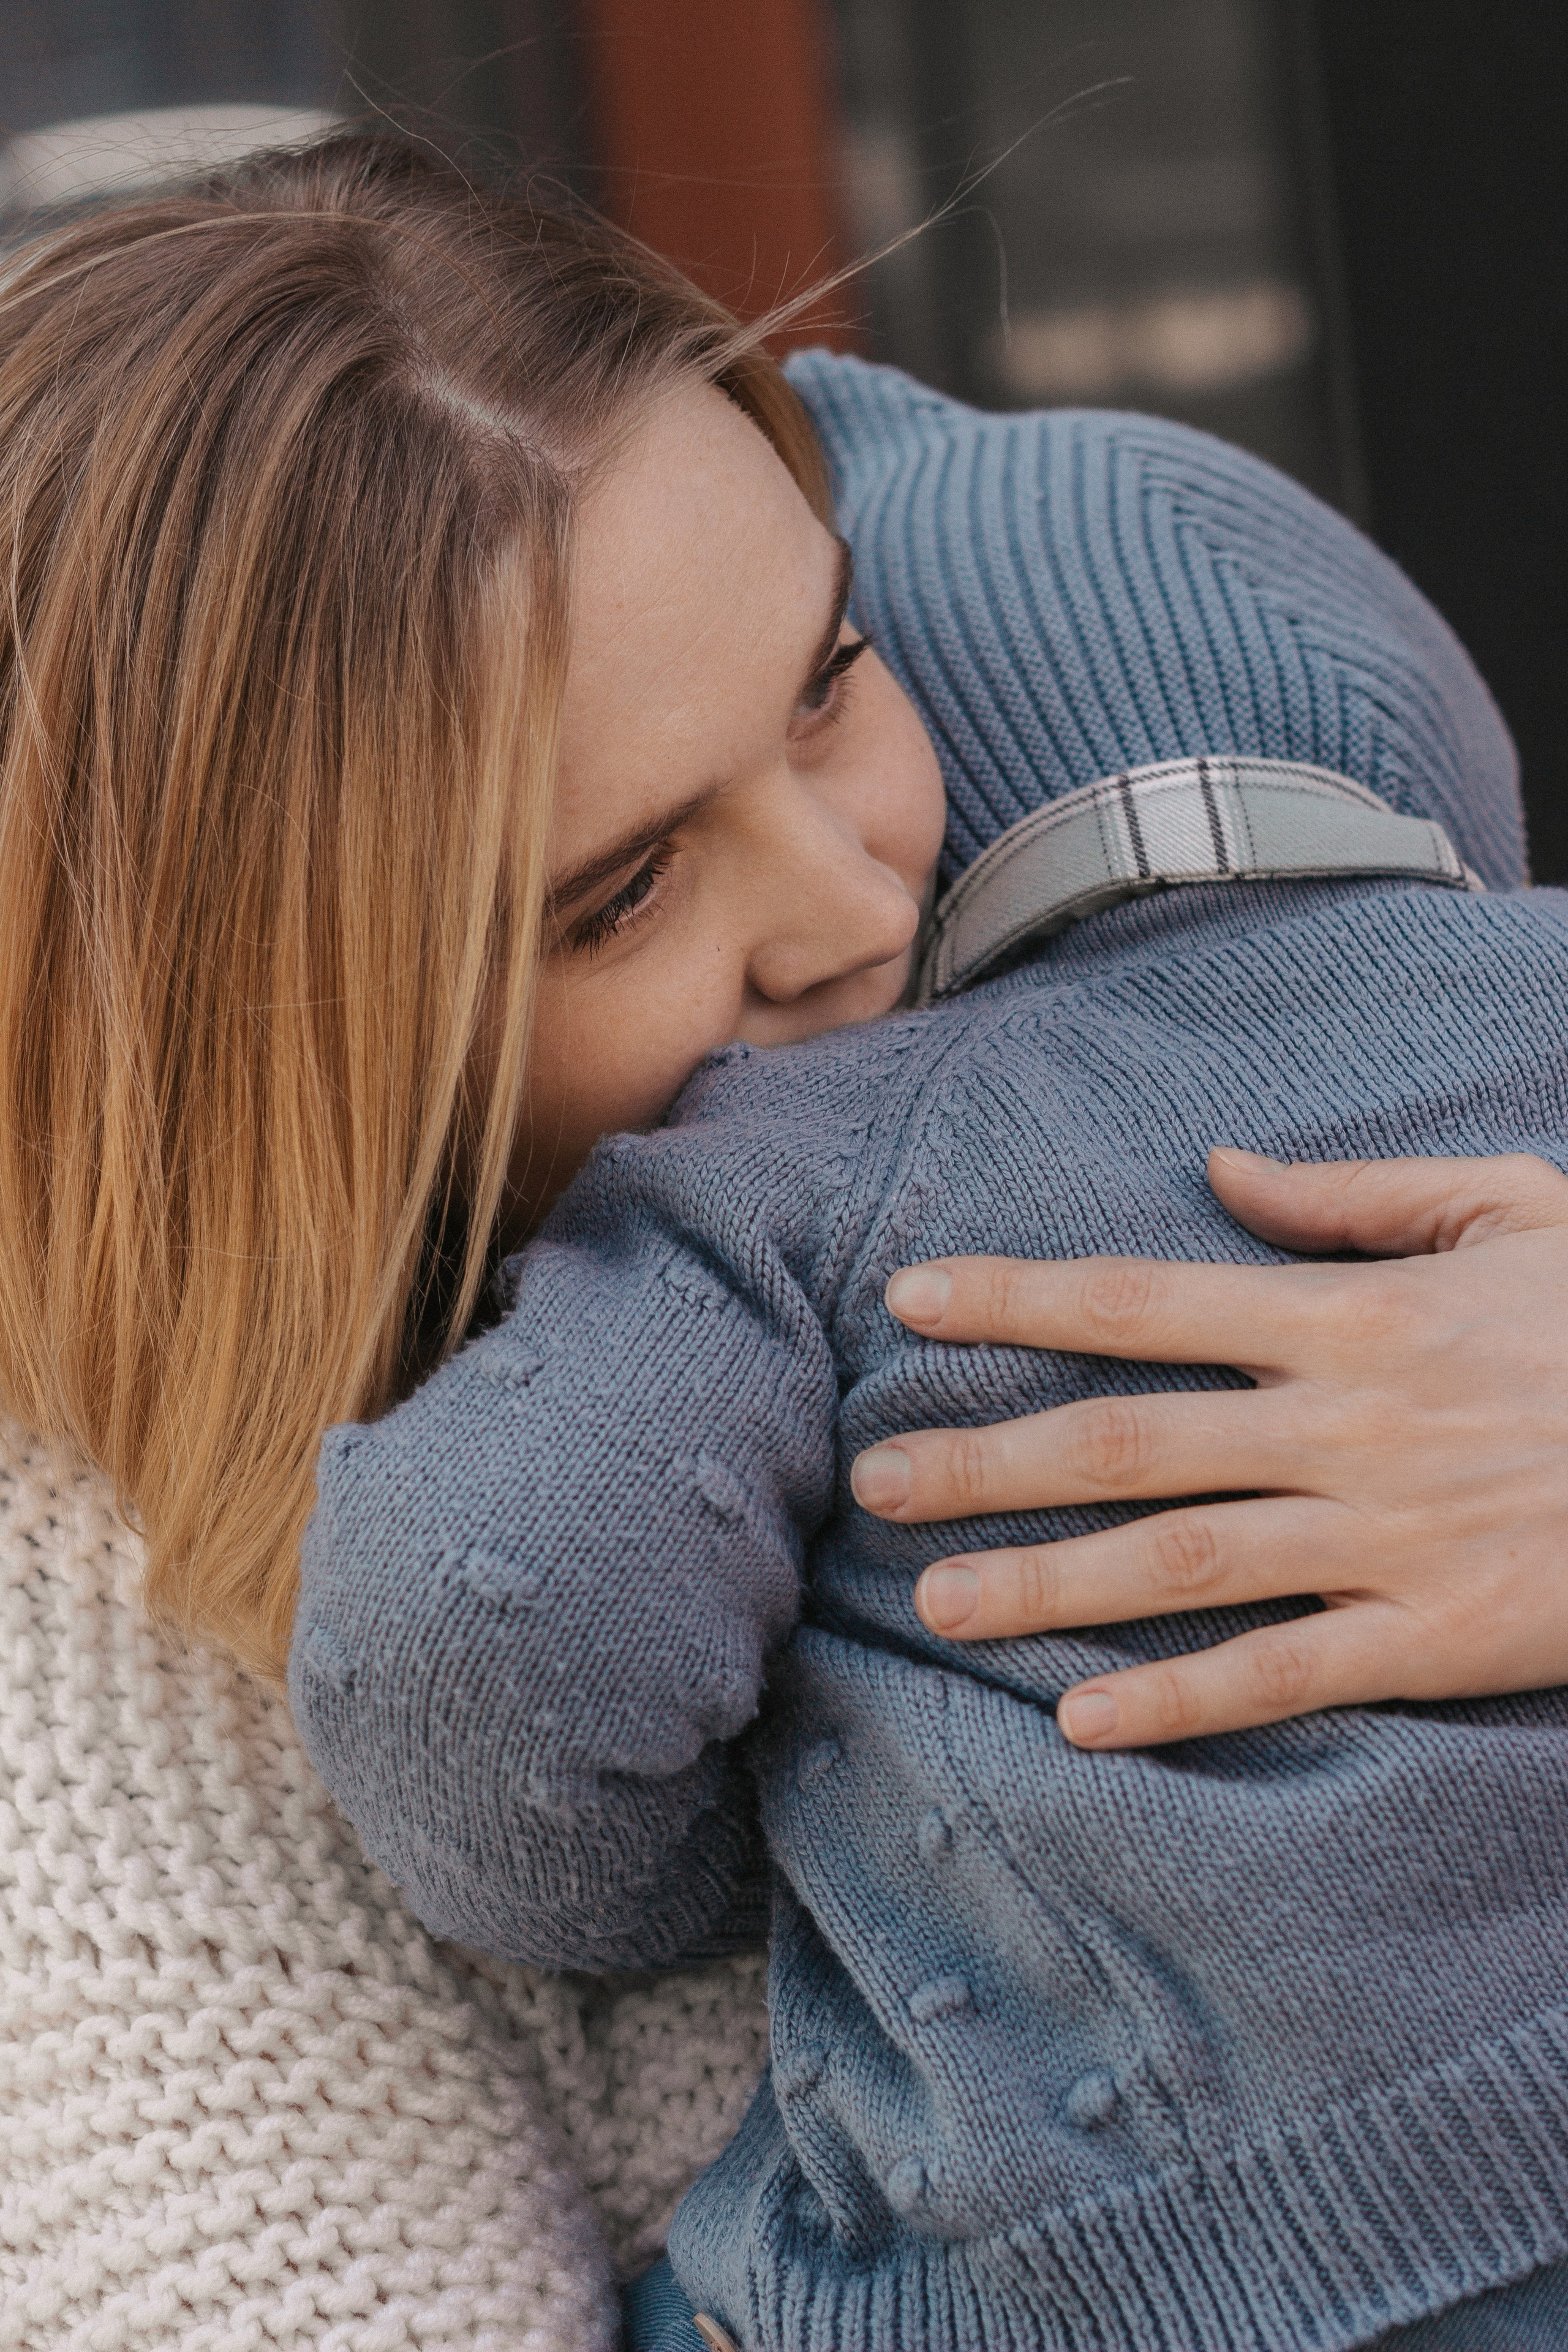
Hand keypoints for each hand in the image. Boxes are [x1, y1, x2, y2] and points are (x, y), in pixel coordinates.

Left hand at [850, 1149, 1567, 1747]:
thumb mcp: (1511, 1208)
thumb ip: (1356, 1193)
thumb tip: (1222, 1170)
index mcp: (1352, 1316)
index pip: (1144, 1299)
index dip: (1019, 1297)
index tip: (911, 1300)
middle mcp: (1346, 1424)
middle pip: (1128, 1440)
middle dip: (989, 1456)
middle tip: (872, 1479)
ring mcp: (1389, 1534)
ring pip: (1182, 1562)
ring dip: (1049, 1583)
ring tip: (936, 1599)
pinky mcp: (1440, 1634)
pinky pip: (1289, 1672)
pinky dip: (1185, 1699)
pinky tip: (1083, 1719)